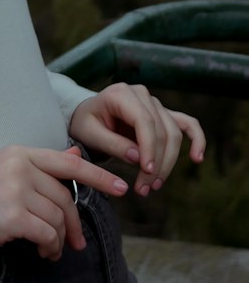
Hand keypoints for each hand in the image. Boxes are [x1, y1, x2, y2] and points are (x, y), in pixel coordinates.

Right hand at [0, 144, 127, 260]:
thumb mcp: (8, 168)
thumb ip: (42, 164)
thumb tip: (75, 154)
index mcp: (20, 153)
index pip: (67, 163)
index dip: (98, 176)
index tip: (121, 187)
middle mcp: (20, 167)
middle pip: (64, 197)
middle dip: (73, 223)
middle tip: (76, 243)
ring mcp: (16, 190)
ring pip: (57, 218)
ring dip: (59, 240)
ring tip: (50, 249)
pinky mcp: (13, 216)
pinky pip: (47, 234)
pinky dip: (50, 247)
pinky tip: (43, 251)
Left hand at [68, 83, 205, 196]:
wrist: (87, 116)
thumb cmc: (85, 123)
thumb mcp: (88, 133)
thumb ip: (111, 143)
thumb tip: (138, 157)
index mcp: (120, 93)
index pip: (144, 121)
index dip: (149, 148)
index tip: (146, 172)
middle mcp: (141, 94)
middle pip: (161, 131)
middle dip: (156, 163)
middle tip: (144, 189)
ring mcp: (155, 103)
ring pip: (174, 133)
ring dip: (169, 162)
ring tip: (154, 186)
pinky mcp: (163, 114)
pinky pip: (187, 124)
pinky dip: (197, 139)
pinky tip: (197, 158)